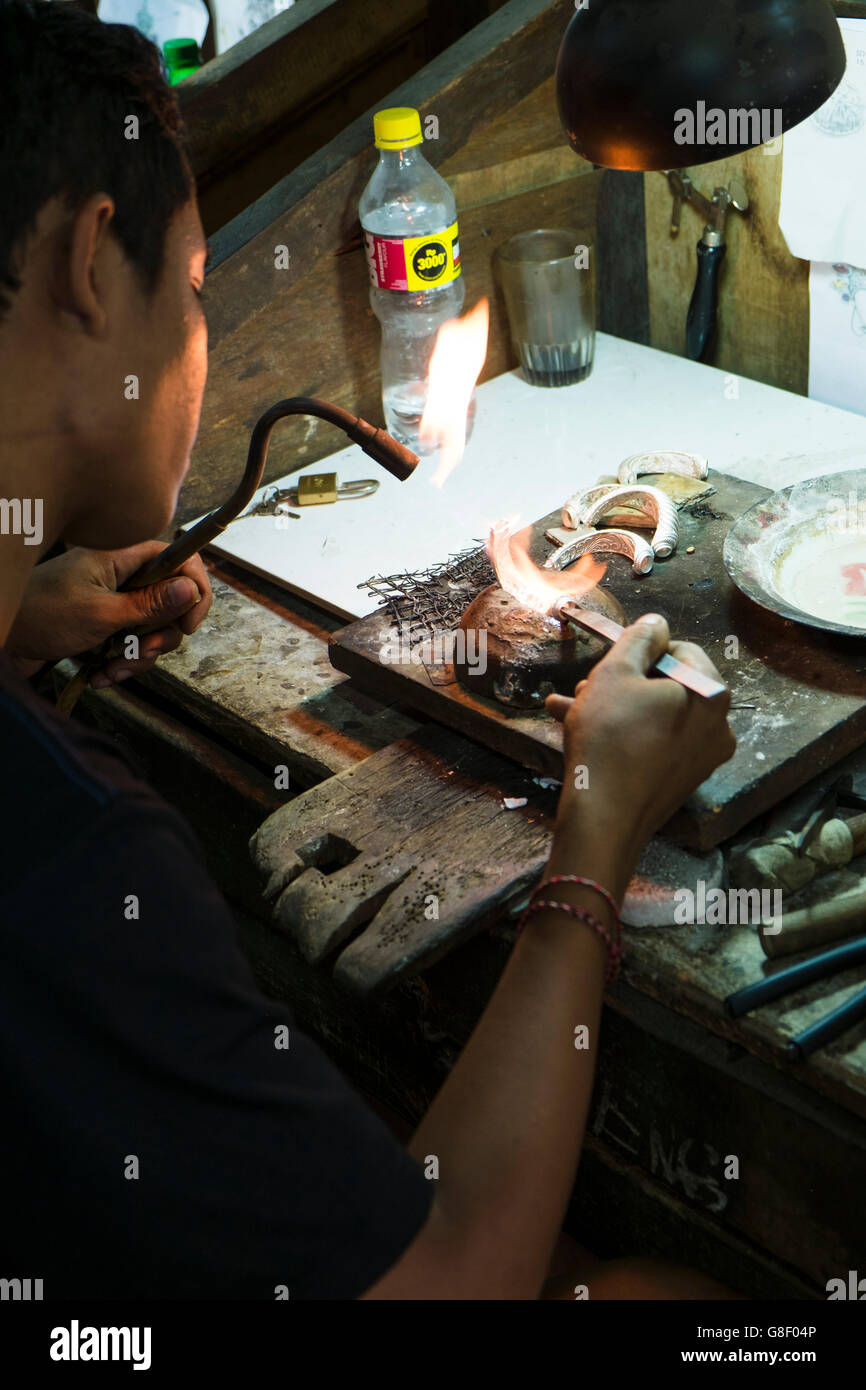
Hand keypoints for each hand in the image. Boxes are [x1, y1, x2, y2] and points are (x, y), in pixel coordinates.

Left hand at [7, 543, 212, 685]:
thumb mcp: (101, 614)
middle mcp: (120, 578)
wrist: (1, 642)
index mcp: (120, 559)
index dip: (192, 589)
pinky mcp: (102, 626)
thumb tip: (190, 589)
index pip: (177, 559)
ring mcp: (111, 603)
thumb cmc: (40, 616)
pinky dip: (121, 664)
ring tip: (113, 669)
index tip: (189, 623)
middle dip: (161, 635)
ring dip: (138, 656)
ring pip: (150, 630)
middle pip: (169, 602)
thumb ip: (149, 604)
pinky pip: (129, 645)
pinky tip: (101, 674)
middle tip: (143, 651)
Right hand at [546, 614, 734, 892]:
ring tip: (569, 709)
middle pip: (666, 685)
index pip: (680, 650)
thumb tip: (656, 622)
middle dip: (621, 682)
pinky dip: (622, 735)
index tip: (609, 664)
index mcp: (711, 693)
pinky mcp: (680, 781)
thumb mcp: (615, 673)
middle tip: (584, 688)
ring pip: (653, 716)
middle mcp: (717, 725)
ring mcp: (701, 758)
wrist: (604, 818)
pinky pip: (652, 744)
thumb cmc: (610, 738)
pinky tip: (579, 734)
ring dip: (612, 708)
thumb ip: (639, 639)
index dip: (640, 651)